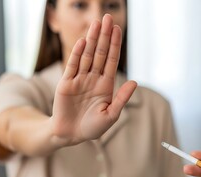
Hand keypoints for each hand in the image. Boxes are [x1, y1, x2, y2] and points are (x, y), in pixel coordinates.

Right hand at [50, 14, 136, 143]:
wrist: (71, 135)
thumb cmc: (93, 127)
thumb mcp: (111, 115)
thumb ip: (122, 98)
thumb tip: (135, 82)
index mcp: (105, 85)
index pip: (112, 60)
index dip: (115, 45)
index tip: (118, 29)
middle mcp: (93, 78)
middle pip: (100, 53)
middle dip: (104, 36)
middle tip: (107, 17)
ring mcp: (79, 79)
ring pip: (87, 55)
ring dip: (92, 39)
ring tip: (97, 23)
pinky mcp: (66, 83)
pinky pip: (72, 65)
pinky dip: (77, 53)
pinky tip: (83, 41)